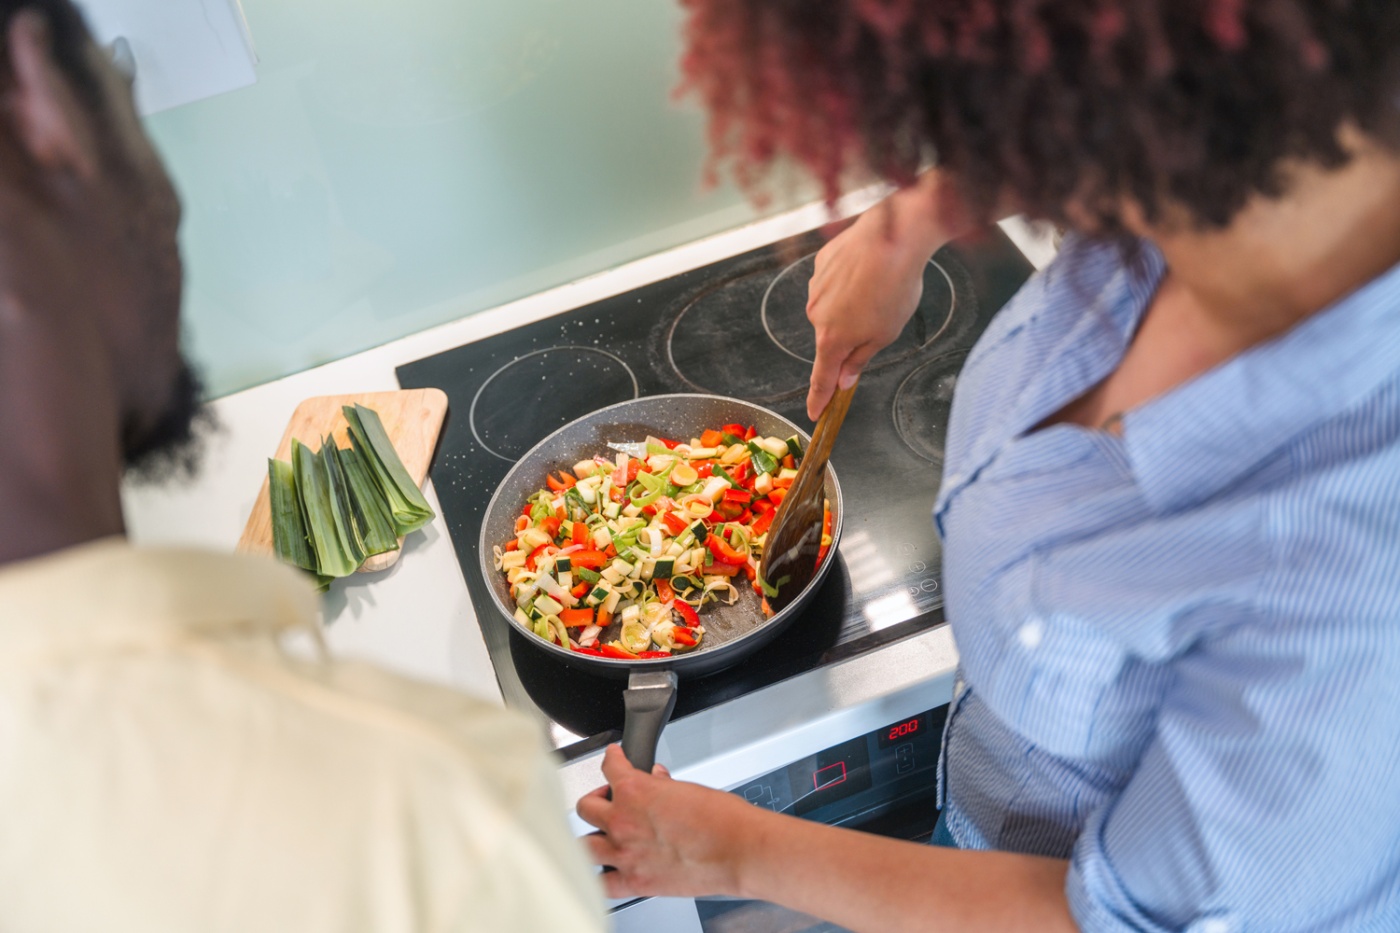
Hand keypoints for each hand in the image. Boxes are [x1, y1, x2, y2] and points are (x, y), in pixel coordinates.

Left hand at [576, 744, 756, 899]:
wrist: (738, 849)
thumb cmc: (722, 818)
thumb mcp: (689, 787)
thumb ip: (663, 784)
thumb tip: (657, 780)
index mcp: (635, 791)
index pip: (610, 767)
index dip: (612, 759)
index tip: (614, 758)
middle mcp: (623, 822)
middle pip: (586, 807)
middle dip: (597, 800)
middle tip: (609, 799)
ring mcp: (625, 854)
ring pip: (584, 845)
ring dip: (593, 837)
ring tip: (604, 835)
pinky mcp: (635, 882)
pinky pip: (603, 883)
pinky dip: (603, 876)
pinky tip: (609, 870)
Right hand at [805, 172, 969, 419]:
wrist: (893, 237)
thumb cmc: (894, 288)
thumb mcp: (885, 334)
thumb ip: (860, 358)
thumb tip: (845, 377)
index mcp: (832, 339)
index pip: (821, 378)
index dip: (818, 398)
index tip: (815, 413)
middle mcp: (816, 315)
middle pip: (831, 337)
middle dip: (850, 335)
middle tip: (879, 319)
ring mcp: (816, 287)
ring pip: (833, 308)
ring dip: (851, 305)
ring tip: (879, 289)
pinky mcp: (822, 263)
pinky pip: (834, 281)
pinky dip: (849, 281)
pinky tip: (869, 271)